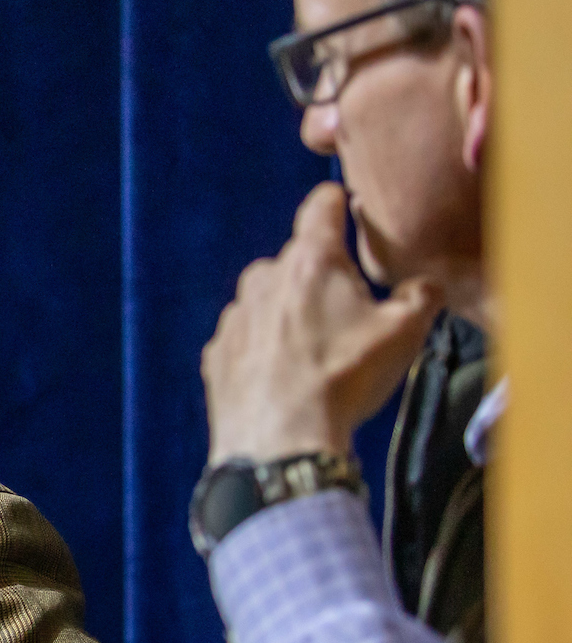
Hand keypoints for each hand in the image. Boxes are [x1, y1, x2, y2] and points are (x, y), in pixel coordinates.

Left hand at [202, 184, 442, 463]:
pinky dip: (262, 350)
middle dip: (319, 277)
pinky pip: (245, 339)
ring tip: (314, 354)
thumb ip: (421, 297)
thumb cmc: (344, 377)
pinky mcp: (217, 353)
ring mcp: (233, 316)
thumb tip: (426, 286)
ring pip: (266, 300)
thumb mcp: (405, 333)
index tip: (344, 206)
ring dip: (287, 314)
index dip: (337, 203)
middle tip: (346, 314)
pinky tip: (282, 377)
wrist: (280, 439)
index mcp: (311, 260)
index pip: (321, 206)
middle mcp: (263, 277)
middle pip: (295, 260)